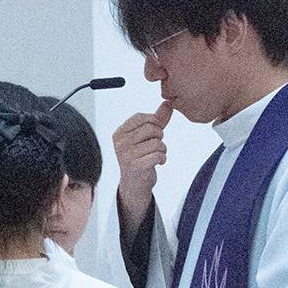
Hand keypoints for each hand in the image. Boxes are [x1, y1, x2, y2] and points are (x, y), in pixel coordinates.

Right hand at [114, 101, 172, 238]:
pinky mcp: (135, 165)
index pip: (142, 117)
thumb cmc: (140, 158)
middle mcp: (120, 142)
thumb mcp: (147, 136)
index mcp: (119, 132)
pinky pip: (158, 155)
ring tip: (155, 156)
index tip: (153, 134)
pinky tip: (157, 163)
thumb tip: (168, 102)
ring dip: (162, 150)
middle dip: (159, 137)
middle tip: (154, 147)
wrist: (135, 185)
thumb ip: (157, 119)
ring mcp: (126, 154)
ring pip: (157, 142)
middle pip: (151, 128)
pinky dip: (162, 159)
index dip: (154, 123)